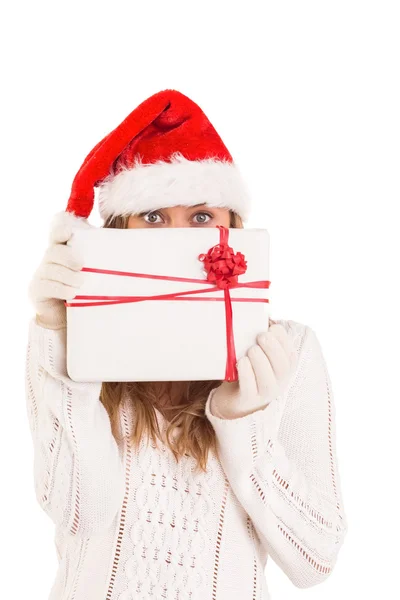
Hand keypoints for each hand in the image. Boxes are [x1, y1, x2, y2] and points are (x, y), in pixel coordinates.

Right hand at [28, 211, 89, 328]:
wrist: (67, 316)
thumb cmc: (83, 291)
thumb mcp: (92, 275)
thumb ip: (99, 263)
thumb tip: (123, 254)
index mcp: (61, 252)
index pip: (56, 236)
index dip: (60, 231)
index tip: (68, 232)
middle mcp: (49, 261)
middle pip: (53, 252)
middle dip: (67, 256)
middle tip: (81, 264)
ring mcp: (41, 276)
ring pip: (50, 269)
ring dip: (67, 275)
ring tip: (81, 282)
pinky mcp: (37, 291)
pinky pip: (46, 287)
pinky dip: (60, 289)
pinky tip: (72, 293)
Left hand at [210, 323, 297, 418]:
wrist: (234, 397)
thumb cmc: (250, 368)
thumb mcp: (260, 352)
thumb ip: (264, 336)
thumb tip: (264, 310)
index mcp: (284, 367)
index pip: (291, 354)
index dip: (283, 340)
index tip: (271, 327)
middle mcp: (279, 381)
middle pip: (282, 367)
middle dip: (273, 349)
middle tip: (261, 336)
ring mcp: (264, 393)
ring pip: (268, 379)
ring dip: (260, 361)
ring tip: (251, 350)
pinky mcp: (247, 399)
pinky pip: (249, 388)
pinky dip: (246, 373)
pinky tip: (241, 362)